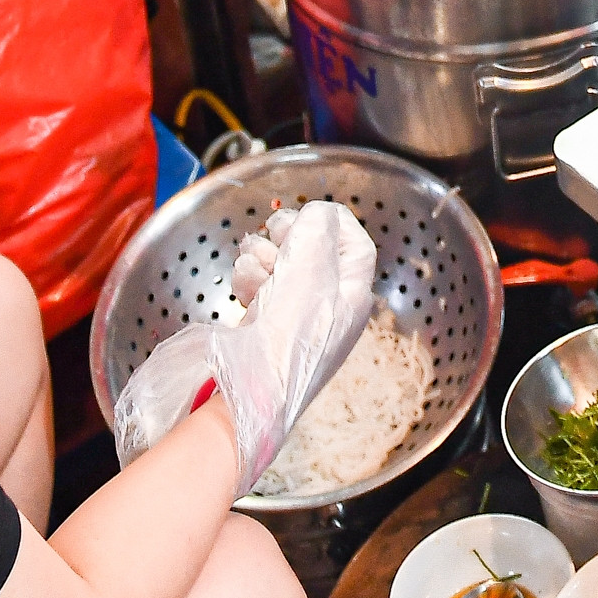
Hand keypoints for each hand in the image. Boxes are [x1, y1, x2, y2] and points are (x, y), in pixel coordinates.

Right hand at [110, 201, 379, 494]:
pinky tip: (242, 284)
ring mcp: (296, 324)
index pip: (355, 245)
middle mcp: (330, 312)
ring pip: (282, 270)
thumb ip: (318, 227)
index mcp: (353, 297)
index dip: (333, 221)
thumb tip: (316, 215)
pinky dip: (250, 281)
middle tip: (274, 230)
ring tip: (254, 263)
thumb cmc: (287, 329)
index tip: (308, 209)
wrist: (249, 388)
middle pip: (315, 253)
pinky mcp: (265, 334)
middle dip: (291, 235)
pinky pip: (260, 293)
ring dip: (265, 256)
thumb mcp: (312, 263)